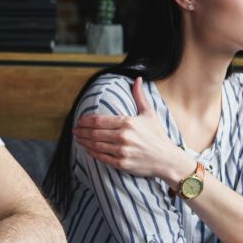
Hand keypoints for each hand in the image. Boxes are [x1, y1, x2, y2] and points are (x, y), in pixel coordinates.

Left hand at [73, 76, 187, 180]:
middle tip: (75, 129)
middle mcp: (124, 137)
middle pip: (95, 133)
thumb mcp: (149, 113)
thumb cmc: (158, 135)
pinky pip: (101, 157)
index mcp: (128, 123)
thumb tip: (137, 79)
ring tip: (77, 138)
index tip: (80, 120)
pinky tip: (87, 149)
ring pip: (95, 145)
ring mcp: (122, 151)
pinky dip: (92, 153)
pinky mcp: (121, 164)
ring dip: (84, 141)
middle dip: (82, 131)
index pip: (100, 120)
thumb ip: (140, 96)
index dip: (87, 120)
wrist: (167, 159)